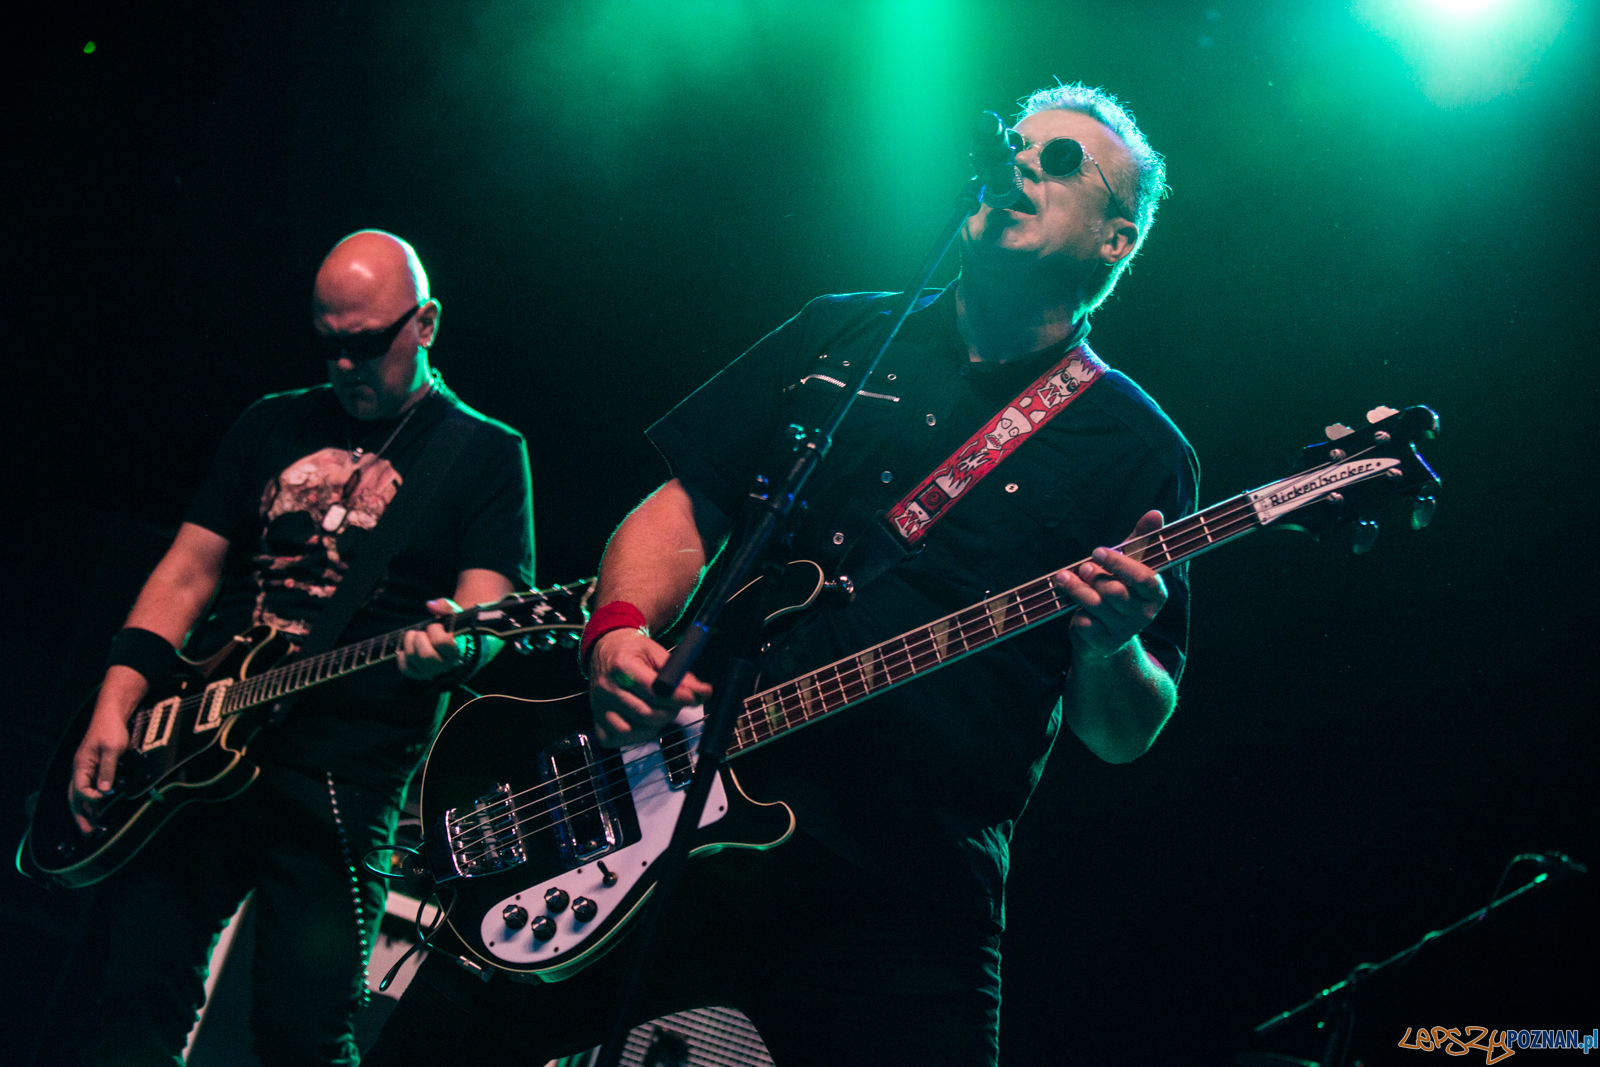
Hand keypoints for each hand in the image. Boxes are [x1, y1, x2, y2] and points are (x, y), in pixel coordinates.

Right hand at [69, 670, 143, 835]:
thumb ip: (108, 770)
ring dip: (85, 813)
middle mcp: (80, 770)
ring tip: (92, 829)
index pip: (80, 789)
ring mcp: (86, 770)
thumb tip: (104, 791)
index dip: (91, 798)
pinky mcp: (94, 769)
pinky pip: (89, 790)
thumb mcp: (113, 749)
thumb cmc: (110, 729)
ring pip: (80, 796)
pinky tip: (98, 812)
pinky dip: (91, 803)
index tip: (104, 798)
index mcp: (81, 765)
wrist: (111, 715)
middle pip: (75, 798)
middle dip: (80, 816)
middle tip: (88, 833)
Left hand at [396, 598, 465, 679]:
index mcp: (454, 652)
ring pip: (413, 658)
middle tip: (421, 632)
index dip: (434, 629)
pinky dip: (402, 655)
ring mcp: (429, 672)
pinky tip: (409, 648)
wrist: (449, 645)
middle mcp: (443, 666)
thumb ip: (444, 606)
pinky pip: (403, 667)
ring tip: (414, 636)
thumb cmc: (449, 628)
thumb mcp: (452, 614)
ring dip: (409, 642)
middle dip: (419, 638)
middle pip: (426, 655)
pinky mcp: (416, 674)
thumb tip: (429, 605)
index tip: (435, 626)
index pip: (441, 642)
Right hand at [589, 628, 712, 747]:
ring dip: (654, 725)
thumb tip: (704, 692)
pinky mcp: (597, 720)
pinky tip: (643, 722)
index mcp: (622, 666)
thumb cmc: (634, 652)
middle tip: (677, 703)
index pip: (652, 690)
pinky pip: (617, 738)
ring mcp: (599, 707)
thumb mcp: (658, 653)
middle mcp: (606, 688)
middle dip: (669, 712)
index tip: (691, 697)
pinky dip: (635, 735)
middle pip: (645, 713)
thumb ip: (681, 674)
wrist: (606, 650)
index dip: (676, 697)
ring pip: (632, 730)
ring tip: (660, 711)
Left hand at [1052, 510, 1167, 659]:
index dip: (1120, 564)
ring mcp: (1124, 631)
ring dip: (1076, 589)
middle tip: (1082, 568)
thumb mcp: (1130, 565)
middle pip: (1115, 591)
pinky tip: (1073, 608)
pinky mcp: (1104, 643)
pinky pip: (1085, 624)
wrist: (1106, 635)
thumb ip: (1141, 540)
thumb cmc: (1119, 590)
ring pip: (1096, 605)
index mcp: (1156, 594)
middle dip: (1094, 577)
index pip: (1145, 579)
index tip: (1097, 551)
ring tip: (1063, 578)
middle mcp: (1144, 615)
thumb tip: (1156, 513)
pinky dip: (1076, 613)